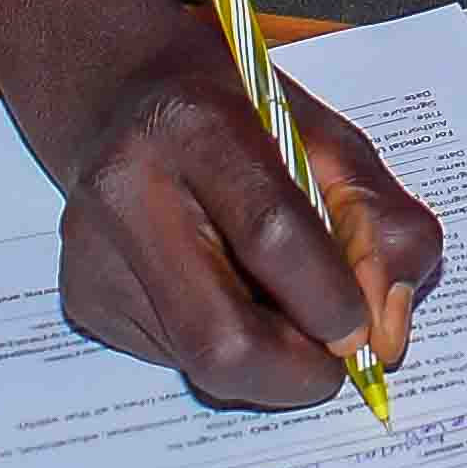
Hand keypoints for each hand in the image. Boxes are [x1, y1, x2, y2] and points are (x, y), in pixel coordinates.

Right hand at [3, 0, 438, 411]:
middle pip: (221, 339)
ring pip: (200, 364)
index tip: (363, 330)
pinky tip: (219, 286)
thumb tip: (385, 337)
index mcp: (196, 125)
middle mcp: (126, 190)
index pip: (271, 235)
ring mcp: (93, 251)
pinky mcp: (81, 295)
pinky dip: (221, 346)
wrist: (128, 94)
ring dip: (265, 359)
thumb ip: (381, 227)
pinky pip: (173, 359)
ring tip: (272, 296)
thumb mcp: (332, 141)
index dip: (329, 300)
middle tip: (334, 358)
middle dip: (296, 373)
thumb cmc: (245, 116)